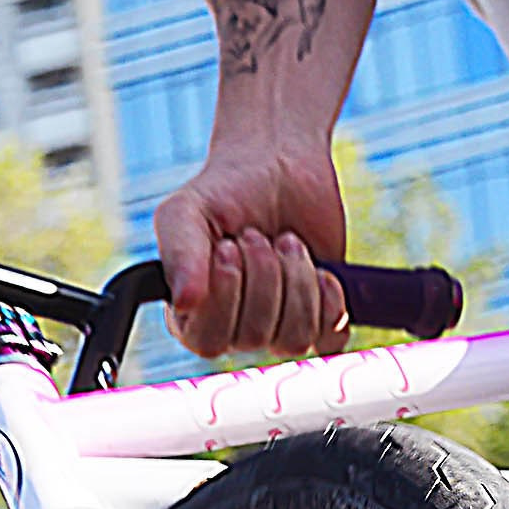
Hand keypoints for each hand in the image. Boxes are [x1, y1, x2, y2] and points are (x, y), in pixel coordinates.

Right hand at [153, 145, 347, 360]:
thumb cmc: (225, 192)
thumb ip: (178, 254)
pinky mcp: (318, 319)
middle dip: (265, 276)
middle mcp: (232, 329)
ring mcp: (277, 327)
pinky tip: (321, 269)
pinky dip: (330, 300)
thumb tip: (183, 302)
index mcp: (191, 315)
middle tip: (259, 236)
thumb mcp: (186, 212)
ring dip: (297, 280)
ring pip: (295, 338)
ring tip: (289, 243)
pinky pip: (329, 339)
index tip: (227, 247)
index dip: (225, 295)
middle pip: (255, 337)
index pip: (208, 341)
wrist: (281, 167)